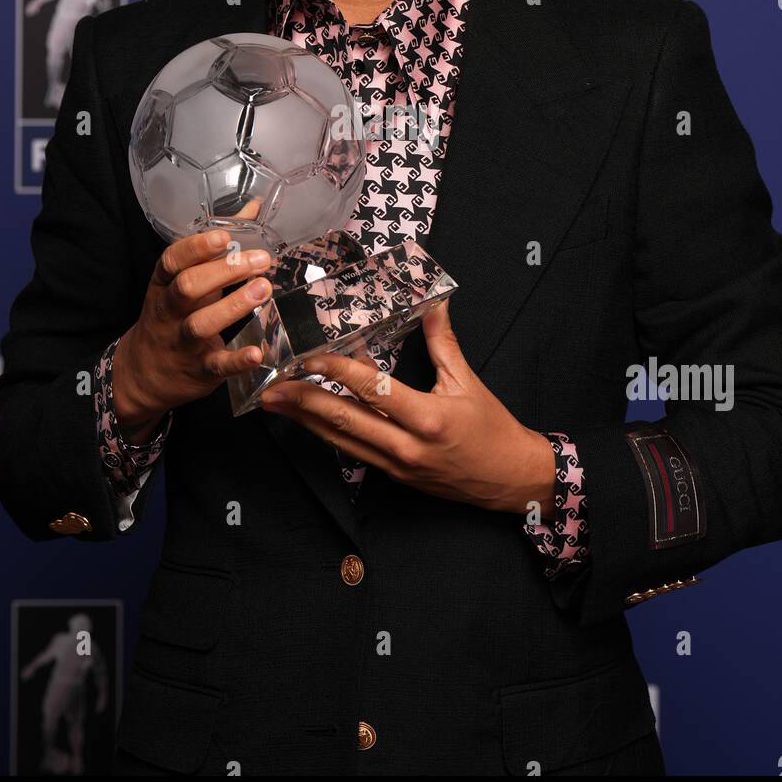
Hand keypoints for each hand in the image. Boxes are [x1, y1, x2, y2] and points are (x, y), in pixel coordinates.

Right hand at [111, 224, 275, 439]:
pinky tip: (256, 352)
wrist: (143, 374)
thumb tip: (254, 208)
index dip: (196, 248)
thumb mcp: (185, 280)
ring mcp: (182, 342)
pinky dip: (236, 360)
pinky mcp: (199, 370)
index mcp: (164, 285)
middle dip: (224, 271)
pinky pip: (216, 365)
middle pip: (188, 287)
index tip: (223, 236)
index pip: (172, 261)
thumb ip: (220, 247)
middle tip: (261, 259)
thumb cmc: (173, 316)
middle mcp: (169, 312)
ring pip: (201, 324)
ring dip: (233, 307)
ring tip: (264, 289)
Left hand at [259, 298, 555, 515]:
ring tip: (276, 402)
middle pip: (344, 420)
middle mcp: (406, 445)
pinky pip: (353, 452)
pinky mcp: (393, 477)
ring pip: (341, 440)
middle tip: (271, 385)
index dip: (337, 371)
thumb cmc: (492, 429)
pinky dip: (328, 433)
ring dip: (305, 420)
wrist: (509, 479)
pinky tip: (309, 420)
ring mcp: (396, 465)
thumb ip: (443, 342)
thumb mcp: (468, 382)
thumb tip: (433, 303)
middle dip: (303, 401)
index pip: (372, 390)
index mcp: (427, 418)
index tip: (309, 357)